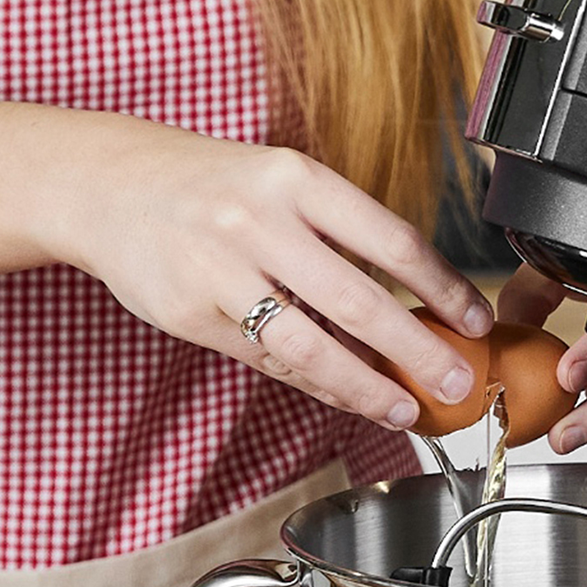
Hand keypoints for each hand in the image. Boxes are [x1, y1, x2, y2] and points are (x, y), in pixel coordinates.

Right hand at [44, 118, 494, 430]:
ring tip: (405, 407)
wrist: (111, 185)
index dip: (442, 287)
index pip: (390, 238)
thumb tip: (415, 298)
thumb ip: (339, 233)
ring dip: (366, 385)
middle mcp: (259, 221)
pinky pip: (266, 359)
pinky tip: (347, 395)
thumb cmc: (213, 186)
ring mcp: (220, 270)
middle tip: (458, 381)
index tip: (475, 320)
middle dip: (417, 349)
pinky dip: (313, 382)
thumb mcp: (280, 182)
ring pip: (309, 344)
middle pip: (357, 300)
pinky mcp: (191, 314)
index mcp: (296, 178)